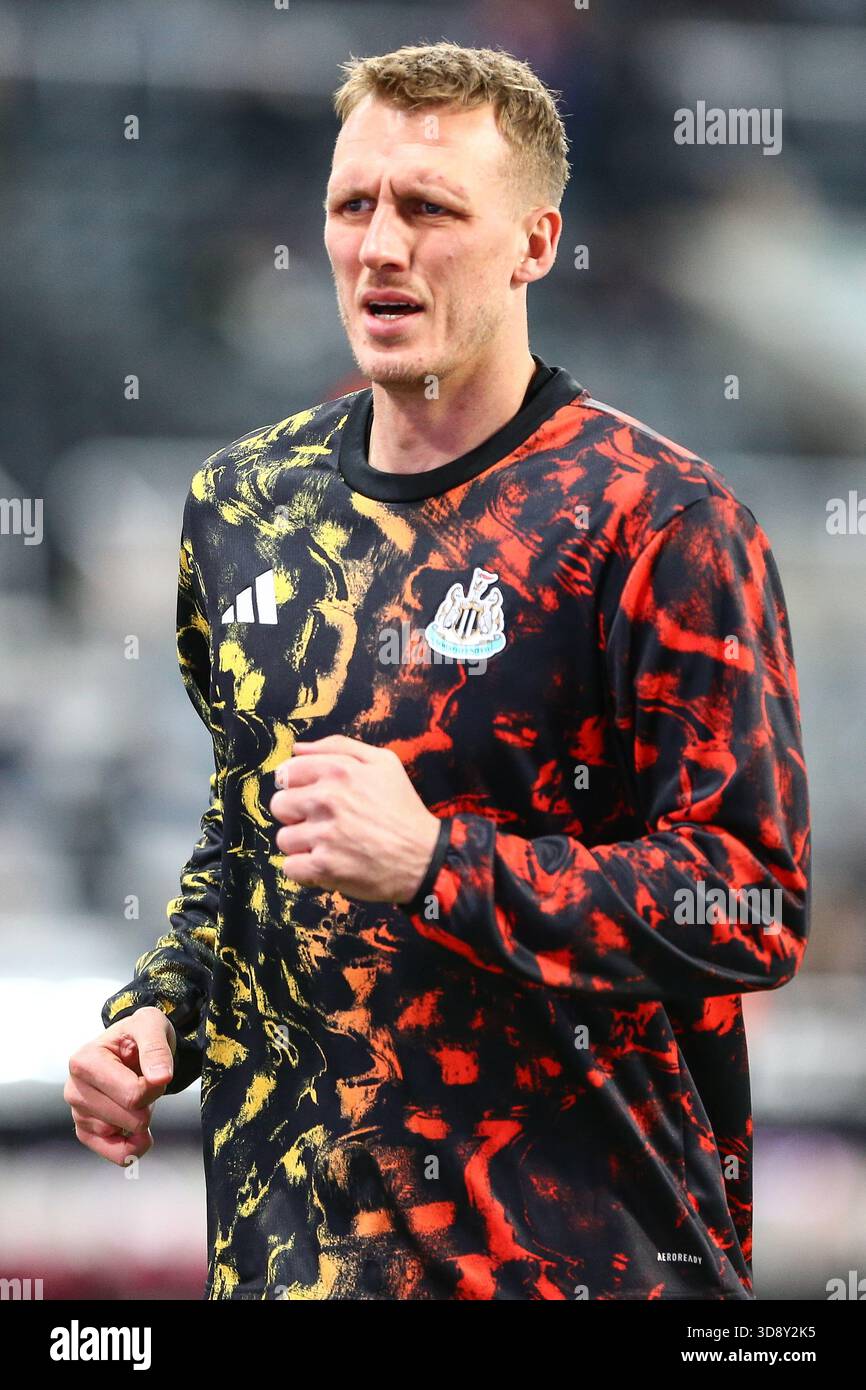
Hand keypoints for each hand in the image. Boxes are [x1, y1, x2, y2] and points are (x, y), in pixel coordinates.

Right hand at [65, 1006, 175, 1164]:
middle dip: (149, 1103)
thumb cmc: (137, 1034)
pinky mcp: (86, 1132)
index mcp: (84, 1061)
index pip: (133, 1094)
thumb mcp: (151, 1025)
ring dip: (141, 1119)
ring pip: (123, 1136)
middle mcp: (74, 1089)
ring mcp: (78, 1113)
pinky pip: (115, 1155)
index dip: (154, 1087)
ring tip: (134, 1094)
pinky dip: (133, 1147)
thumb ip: (156, 1049)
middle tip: (143, 1081)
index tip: (152, 1070)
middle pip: (130, 1118)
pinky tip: (137, 1131)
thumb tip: (160, 1078)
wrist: (129, 1045)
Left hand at [269, 734, 440, 903]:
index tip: (309, 797)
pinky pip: (290, 867)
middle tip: (321, 823)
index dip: (296, 786)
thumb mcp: (384, 762)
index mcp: (338, 771)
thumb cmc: (403, 809)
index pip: (287, 772)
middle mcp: (327, 799)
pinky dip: (304, 870)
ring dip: (302, 844)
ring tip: (327, 845)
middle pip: (279, 805)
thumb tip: (298, 749)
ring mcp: (324, 834)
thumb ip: (339, 747)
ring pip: (284, 838)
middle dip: (296, 815)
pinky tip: (325, 864)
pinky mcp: (324, 867)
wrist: (424, 856)